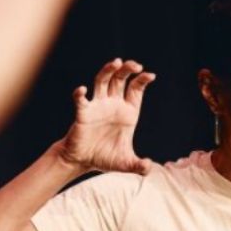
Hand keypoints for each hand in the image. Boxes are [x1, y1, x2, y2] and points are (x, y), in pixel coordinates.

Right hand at [58, 59, 154, 174]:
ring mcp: (98, 106)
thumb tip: (148, 167)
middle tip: (136, 65)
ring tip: (116, 62)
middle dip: (128, 69)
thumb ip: (139, 166)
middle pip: (120, 79)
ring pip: (103, 81)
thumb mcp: (126, 163)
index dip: (143, 80)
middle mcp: (113, 104)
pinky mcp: (83, 113)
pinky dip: (80, 94)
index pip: (136, 89)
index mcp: (127, 112)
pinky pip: (81, 100)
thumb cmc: (105, 158)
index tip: (151, 75)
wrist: (83, 161)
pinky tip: (82, 90)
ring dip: (108, 71)